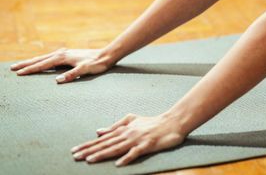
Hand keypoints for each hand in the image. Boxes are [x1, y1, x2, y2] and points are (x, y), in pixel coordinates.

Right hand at [10, 48, 115, 83]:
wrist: (106, 55)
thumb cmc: (96, 64)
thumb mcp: (85, 70)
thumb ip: (72, 75)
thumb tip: (58, 80)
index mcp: (63, 57)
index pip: (43, 64)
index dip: (30, 69)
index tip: (18, 73)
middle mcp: (62, 53)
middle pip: (40, 59)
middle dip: (26, 64)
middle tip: (12, 68)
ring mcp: (65, 53)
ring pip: (44, 57)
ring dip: (32, 61)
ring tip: (22, 65)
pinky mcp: (68, 55)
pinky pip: (51, 58)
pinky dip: (42, 60)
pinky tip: (41, 62)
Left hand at [71, 113, 186, 166]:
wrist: (172, 122)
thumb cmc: (152, 122)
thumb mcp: (132, 120)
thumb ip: (115, 126)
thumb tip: (98, 131)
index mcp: (123, 129)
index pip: (102, 139)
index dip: (88, 145)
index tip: (74, 151)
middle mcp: (127, 134)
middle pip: (105, 144)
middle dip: (89, 150)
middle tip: (75, 157)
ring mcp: (137, 139)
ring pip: (116, 148)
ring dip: (103, 154)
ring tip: (90, 160)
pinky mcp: (148, 145)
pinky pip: (136, 152)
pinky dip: (127, 158)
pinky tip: (118, 164)